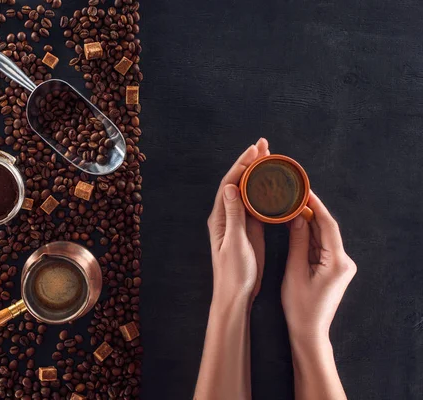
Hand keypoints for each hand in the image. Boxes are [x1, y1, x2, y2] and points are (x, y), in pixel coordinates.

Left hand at [207, 138, 268, 301]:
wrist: (236, 295)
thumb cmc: (233, 273)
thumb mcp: (235, 244)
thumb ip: (234, 216)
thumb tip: (230, 187)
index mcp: (221, 217)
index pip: (230, 183)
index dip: (242, 165)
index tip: (255, 150)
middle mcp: (228, 216)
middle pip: (239, 182)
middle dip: (251, 163)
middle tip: (265, 145)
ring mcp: (239, 222)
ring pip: (248, 192)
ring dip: (258, 174)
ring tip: (270, 158)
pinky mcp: (250, 230)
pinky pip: (257, 205)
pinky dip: (265, 192)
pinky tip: (274, 184)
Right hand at [281, 191, 356, 341]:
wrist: (309, 331)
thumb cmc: (300, 307)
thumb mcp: (295, 272)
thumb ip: (298, 243)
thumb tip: (296, 219)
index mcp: (337, 262)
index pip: (328, 225)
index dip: (316, 206)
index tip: (304, 191)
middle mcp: (343, 261)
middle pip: (326, 229)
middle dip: (310, 212)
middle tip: (294, 195)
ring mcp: (340, 265)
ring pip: (323, 237)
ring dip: (308, 223)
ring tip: (291, 206)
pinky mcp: (333, 268)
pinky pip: (320, 246)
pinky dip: (308, 236)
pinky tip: (296, 226)